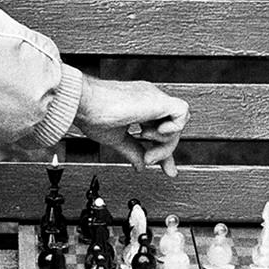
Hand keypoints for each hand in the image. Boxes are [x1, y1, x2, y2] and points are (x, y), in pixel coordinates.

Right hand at [73, 77, 187, 175]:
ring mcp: (155, 99)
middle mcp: (149, 102)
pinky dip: (174, 127)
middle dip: (164, 150)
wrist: (86, 105)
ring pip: (178, 123)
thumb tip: (141, 166)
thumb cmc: (92, 115)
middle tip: (149, 161)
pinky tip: (157, 132)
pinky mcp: (159, 100)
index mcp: (139, 107)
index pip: (160, 130)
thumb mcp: (117, 139)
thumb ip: (133, 151)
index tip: (167, 169)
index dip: (164, 150)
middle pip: (171, 129)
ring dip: (164, 143)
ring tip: (146, 147)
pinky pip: (182, 112)